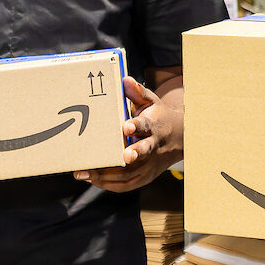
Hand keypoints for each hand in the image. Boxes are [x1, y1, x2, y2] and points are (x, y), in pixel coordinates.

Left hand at [73, 75, 182, 191]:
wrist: (179, 138)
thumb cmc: (158, 117)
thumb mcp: (151, 101)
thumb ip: (137, 92)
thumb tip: (125, 80)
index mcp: (154, 125)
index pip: (145, 126)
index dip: (135, 126)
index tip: (125, 127)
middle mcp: (154, 145)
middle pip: (143, 151)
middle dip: (131, 154)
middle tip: (120, 157)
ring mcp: (151, 163)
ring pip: (131, 172)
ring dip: (109, 174)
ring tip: (86, 172)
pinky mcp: (146, 176)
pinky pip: (127, 184)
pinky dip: (110, 183)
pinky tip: (92, 179)